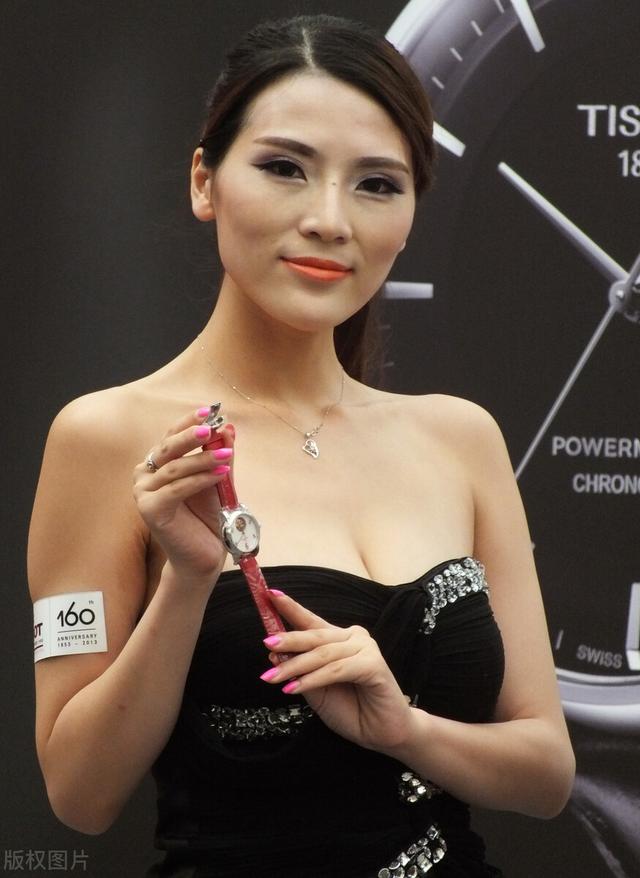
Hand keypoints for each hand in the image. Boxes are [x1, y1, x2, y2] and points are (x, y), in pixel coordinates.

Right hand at [133, 408, 234, 585]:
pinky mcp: (150, 510)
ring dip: (203, 459)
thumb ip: (220, 455)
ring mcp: (144, 493)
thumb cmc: (207, 517)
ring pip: (175, 468)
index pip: (171, 436)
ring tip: (227, 456)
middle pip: (167, 448)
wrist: (203, 555)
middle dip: (191, 435)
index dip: (189, 422)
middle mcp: (145, 475)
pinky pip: (177, 489)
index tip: (211, 410)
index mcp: (158, 464)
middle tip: (212, 427)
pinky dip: (200, 479)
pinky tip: (221, 474)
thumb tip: (228, 427)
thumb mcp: (217, 480)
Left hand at [260, 590, 415, 752]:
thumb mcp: (316, 690)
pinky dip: (314, 679)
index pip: (311, 621)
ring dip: (295, 666)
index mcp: (338, 639)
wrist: (382, 734)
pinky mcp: (374, 665)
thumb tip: (273, 654)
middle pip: (315, 635)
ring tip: (272, 678)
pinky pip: (336, 669)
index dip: (291, 607)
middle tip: (267, 643)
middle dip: (288, 639)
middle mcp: (353, 637)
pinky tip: (295, 689)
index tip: (269, 595)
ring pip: (323, 654)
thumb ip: (300, 671)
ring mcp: (366, 648)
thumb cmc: (351, 710)